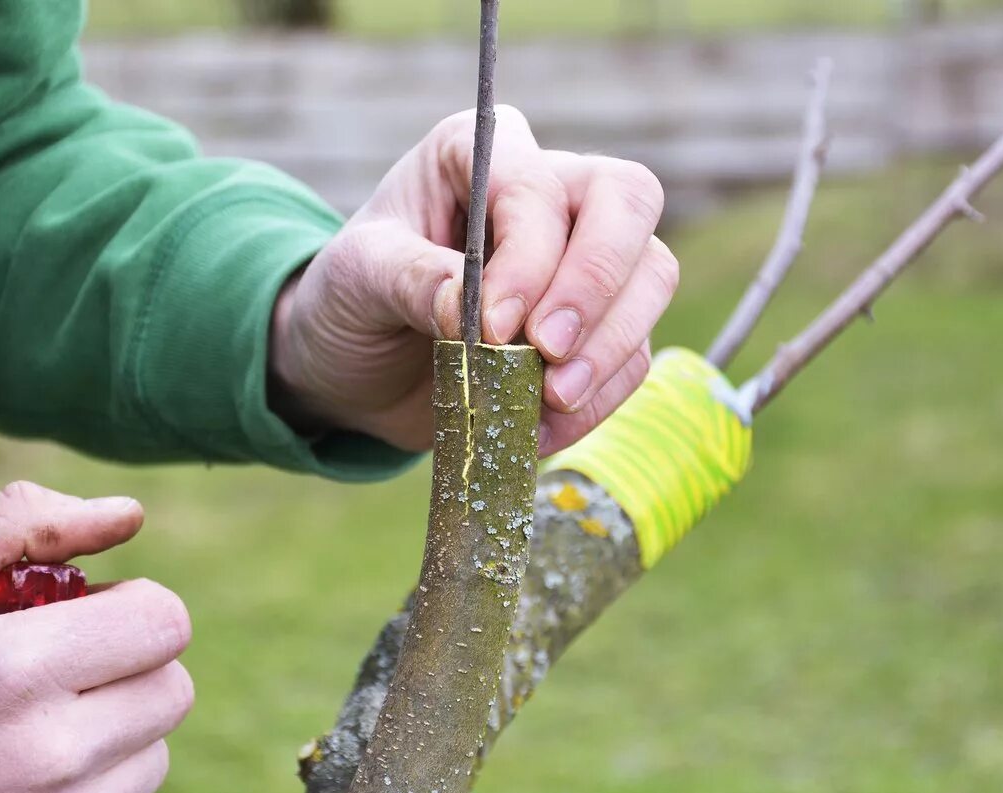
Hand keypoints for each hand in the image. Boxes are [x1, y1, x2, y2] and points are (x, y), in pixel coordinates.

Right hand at [0, 482, 192, 792]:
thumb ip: (20, 527)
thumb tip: (127, 513)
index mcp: (11, 671)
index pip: (164, 621)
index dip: (131, 601)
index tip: (85, 608)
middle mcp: (44, 755)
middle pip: (172, 687)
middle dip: (130, 660)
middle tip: (62, 657)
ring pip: (155, 750)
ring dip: (117, 722)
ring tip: (37, 712)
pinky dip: (99, 775)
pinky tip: (30, 760)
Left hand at [271, 106, 678, 455]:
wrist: (357, 366)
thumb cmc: (351, 299)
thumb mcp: (355, 278)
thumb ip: (411, 280)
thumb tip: (473, 310)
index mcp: (482, 155)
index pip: (540, 187)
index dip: (531, 259)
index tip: (491, 328)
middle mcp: (548, 190)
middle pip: (628, 202)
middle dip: (596, 287)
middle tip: (548, 356)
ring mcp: (584, 257)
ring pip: (652, 276)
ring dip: (610, 348)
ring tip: (548, 401)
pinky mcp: (598, 326)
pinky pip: (634, 353)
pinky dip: (599, 398)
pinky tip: (542, 427)